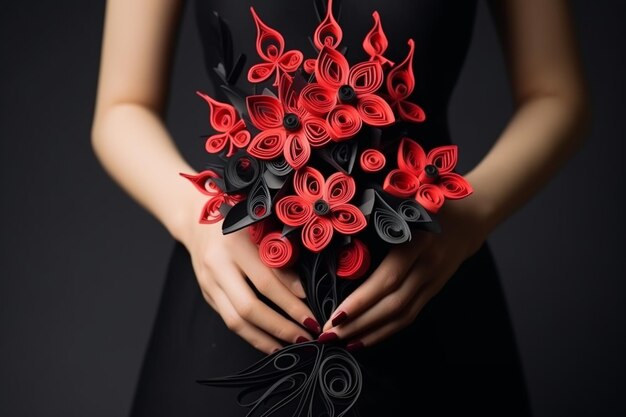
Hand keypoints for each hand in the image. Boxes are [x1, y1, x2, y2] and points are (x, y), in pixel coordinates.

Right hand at [176, 198, 320, 353]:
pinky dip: (251, 334)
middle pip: (248, 308)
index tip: (311, 316)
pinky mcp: (206, 294)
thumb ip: (280, 259)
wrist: (197, 218)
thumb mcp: (261, 230)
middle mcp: (217, 266)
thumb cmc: (238, 219)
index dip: (290, 303)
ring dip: (265, 339)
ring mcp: (208, 283)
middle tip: (305, 336)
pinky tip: (270, 341)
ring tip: (290, 346)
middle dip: (280, 327)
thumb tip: (303, 293)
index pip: (265, 282)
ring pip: (235, 321)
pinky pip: (229, 321)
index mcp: (234, 245)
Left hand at [318, 197, 490, 349]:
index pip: (388, 278)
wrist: (471, 215)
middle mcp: (428, 265)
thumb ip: (378, 220)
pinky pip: (410, 315)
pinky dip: (387, 330)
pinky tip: (366, 337)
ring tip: (343, 342)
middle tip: (329, 334)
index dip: (362, 300)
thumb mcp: (404, 205)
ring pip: (402, 315)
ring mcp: (433, 281)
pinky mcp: (434, 290)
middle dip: (359, 323)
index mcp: (418, 240)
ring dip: (371, 332)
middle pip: (393, 304)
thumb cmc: (427, 203)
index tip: (336, 315)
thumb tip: (336, 240)